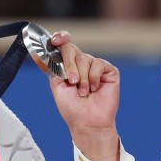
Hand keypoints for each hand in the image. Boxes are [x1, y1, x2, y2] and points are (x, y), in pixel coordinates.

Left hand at [47, 31, 119, 160]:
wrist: (87, 122)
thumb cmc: (72, 107)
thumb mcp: (57, 85)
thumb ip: (54, 66)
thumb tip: (51, 50)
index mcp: (68, 65)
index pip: (64, 44)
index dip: (60, 38)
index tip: (55, 40)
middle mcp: (81, 63)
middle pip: (72, 49)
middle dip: (70, 65)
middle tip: (72, 81)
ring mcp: (96, 66)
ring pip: (85, 58)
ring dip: (82, 78)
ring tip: (84, 92)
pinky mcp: (109, 71)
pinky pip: (98, 64)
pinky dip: (94, 77)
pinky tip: (94, 89)